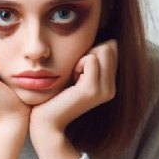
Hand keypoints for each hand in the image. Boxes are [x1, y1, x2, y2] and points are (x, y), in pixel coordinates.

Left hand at [29, 39, 117, 158]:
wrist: (46, 122)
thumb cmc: (54, 95)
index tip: (78, 70)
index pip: (112, 48)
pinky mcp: (92, 90)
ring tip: (73, 77)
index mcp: (109, 85)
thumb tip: (101, 36)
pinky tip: (71, 79)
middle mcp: (111, 89)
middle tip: (74, 73)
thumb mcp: (75, 74)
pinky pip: (91, 59)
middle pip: (110, 46)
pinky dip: (78, 63)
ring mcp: (104, 90)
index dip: (92, 51)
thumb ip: (88, 59)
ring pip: (103, 49)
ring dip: (83, 58)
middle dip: (89, 52)